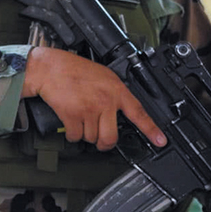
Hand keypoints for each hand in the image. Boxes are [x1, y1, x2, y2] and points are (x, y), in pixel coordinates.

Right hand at [22, 47, 166, 150]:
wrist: (49, 68)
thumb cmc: (72, 69)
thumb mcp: (103, 76)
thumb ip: (113, 93)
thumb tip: (118, 112)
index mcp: (116, 90)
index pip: (139, 113)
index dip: (151, 130)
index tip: (160, 141)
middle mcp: (105, 101)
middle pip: (110, 137)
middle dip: (103, 143)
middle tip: (100, 140)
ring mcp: (89, 109)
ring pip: (91, 138)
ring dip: (84, 135)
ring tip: (80, 121)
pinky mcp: (72, 115)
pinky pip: (75, 136)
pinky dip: (72, 135)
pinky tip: (70, 124)